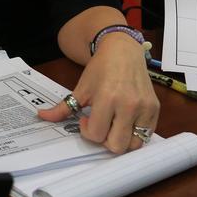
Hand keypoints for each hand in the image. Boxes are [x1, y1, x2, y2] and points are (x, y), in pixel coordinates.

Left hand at [38, 34, 159, 152]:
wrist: (123, 50)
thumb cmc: (100, 69)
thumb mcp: (80, 88)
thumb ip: (62, 107)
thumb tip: (41, 116)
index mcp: (108, 99)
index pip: (96, 134)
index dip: (87, 131)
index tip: (85, 118)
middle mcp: (129, 105)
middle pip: (116, 145)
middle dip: (104, 140)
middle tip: (100, 125)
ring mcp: (144, 108)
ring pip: (134, 144)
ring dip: (121, 140)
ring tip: (113, 126)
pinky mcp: (155, 109)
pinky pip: (146, 135)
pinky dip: (134, 134)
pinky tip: (125, 122)